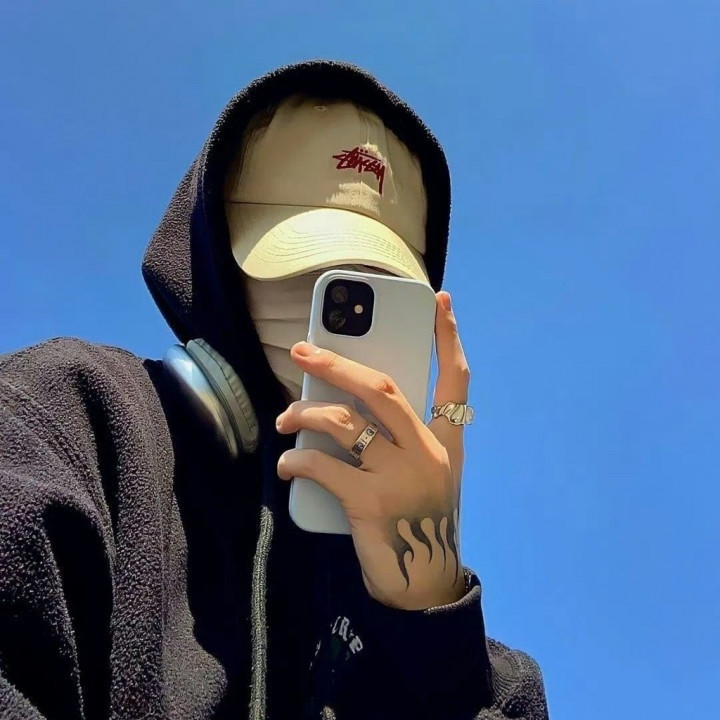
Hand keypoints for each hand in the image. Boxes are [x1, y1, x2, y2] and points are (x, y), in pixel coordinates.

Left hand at [276, 291, 469, 609]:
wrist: (422, 584)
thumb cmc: (417, 520)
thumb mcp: (424, 473)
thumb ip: (400, 439)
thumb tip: (343, 403)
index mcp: (446, 442)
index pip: (455, 379)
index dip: (447, 338)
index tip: (439, 300)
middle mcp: (428, 452)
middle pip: (381, 389)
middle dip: (337, 363)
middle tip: (303, 350)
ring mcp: (400, 477)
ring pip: (344, 422)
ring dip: (305, 413)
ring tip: (284, 419)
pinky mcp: (370, 504)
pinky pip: (322, 466)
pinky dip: (296, 459)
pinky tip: (286, 463)